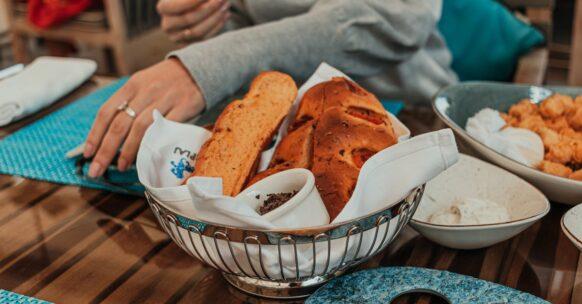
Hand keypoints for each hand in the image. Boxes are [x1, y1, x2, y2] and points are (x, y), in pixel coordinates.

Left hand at [83, 58, 204, 176]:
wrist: (199, 69)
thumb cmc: (167, 81)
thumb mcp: (144, 84)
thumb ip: (130, 104)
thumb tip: (110, 135)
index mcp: (132, 85)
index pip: (107, 112)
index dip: (95, 135)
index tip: (88, 154)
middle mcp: (145, 92)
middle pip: (120, 124)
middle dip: (105, 150)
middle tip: (96, 170)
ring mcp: (165, 100)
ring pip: (140, 129)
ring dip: (127, 151)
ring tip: (121, 167)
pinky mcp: (183, 107)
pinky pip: (164, 129)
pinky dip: (152, 144)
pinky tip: (145, 156)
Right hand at [157, 0, 229, 42]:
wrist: (188, 7)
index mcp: (163, 8)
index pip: (178, 6)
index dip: (195, 0)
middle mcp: (167, 25)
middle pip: (189, 19)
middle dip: (209, 8)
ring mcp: (178, 37)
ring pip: (198, 32)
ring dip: (215, 18)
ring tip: (226, 5)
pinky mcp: (190, 44)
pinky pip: (205, 38)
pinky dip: (217, 26)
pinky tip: (226, 14)